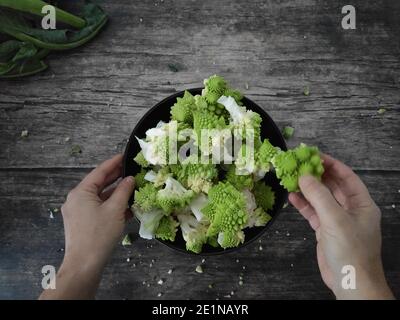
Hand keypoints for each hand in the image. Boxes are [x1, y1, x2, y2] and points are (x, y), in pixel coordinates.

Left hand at [40, 154, 134, 298]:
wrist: (84, 264)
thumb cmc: (99, 234)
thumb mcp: (115, 210)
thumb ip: (123, 191)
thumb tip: (130, 179)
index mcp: (81, 192)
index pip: (99, 172)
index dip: (113, 163)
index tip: (125, 155)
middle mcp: (76, 199)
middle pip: (99, 184)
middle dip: (116, 178)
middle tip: (131, 170)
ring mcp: (78, 212)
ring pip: (99, 197)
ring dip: (115, 193)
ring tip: (132, 187)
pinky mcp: (82, 223)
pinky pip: (98, 208)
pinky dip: (111, 206)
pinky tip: (126, 207)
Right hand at [289, 154, 393, 299]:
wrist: (350, 282)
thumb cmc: (351, 250)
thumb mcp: (335, 219)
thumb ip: (318, 196)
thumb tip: (304, 176)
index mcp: (361, 203)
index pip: (346, 177)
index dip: (331, 164)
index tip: (314, 155)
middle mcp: (350, 209)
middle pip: (332, 186)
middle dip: (316, 175)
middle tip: (299, 164)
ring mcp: (337, 220)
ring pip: (320, 198)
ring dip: (307, 189)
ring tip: (291, 178)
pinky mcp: (325, 230)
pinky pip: (313, 212)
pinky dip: (303, 204)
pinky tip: (292, 197)